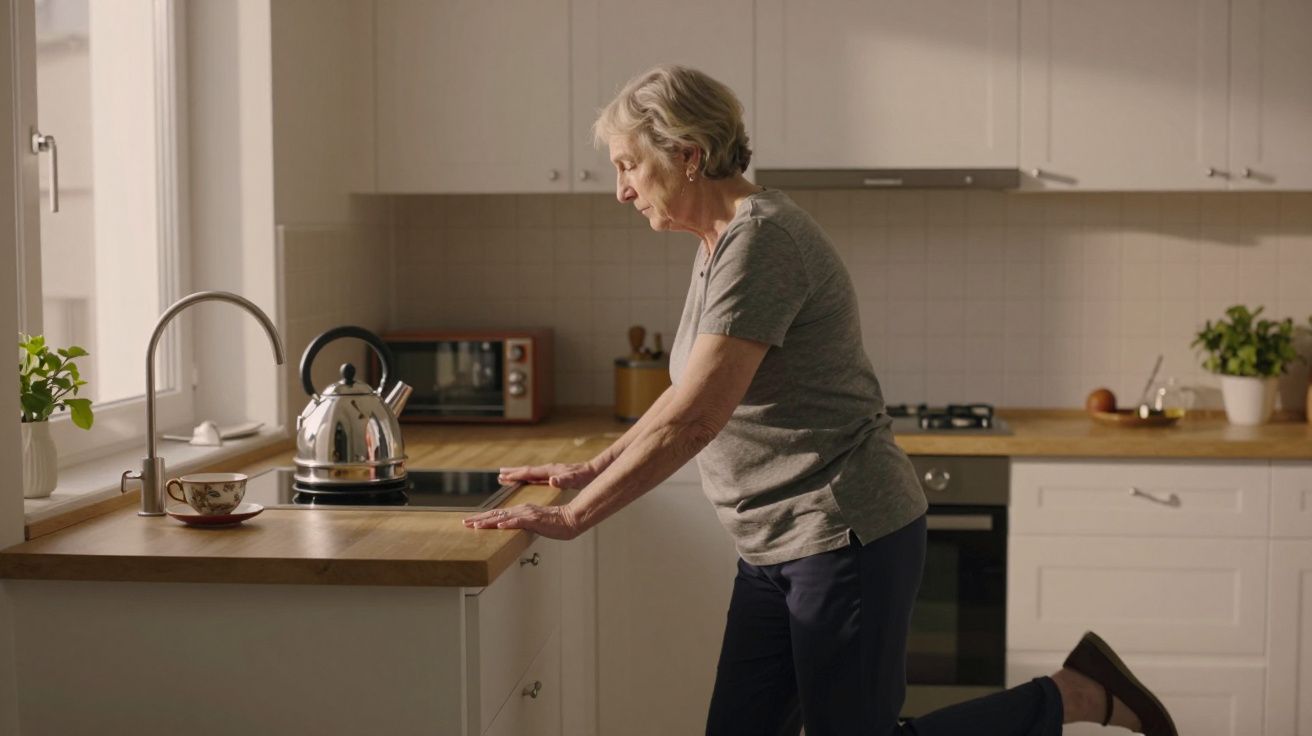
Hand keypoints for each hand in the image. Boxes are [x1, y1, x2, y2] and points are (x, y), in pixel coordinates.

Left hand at [462, 503, 582, 539]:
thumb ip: (523, 525)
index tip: (471, 522)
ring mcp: (527, 514)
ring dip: (488, 522)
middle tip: (465, 522)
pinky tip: (499, 526)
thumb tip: (512, 530)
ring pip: (503, 518)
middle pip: (496, 514)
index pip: (498, 515)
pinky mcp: (534, 520)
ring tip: (475, 525)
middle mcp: (521, 510)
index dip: (483, 518)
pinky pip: (518, 522)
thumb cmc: (555, 523)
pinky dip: (507, 524)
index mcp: (521, 511)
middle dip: (479, 519)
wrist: (571, 520)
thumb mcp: (534, 525)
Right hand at [498, 462, 597, 489]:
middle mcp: (548, 470)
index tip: (502, 476)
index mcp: (549, 471)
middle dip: (512, 473)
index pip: (529, 472)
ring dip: (518, 475)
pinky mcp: (553, 475)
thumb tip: (552, 480)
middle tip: (498, 475)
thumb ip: (563, 480)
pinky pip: (536, 477)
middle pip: (526, 471)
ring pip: (530, 473)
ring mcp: (550, 472)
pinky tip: (525, 481)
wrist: (592, 471)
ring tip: (507, 477)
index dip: (516, 475)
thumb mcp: (574, 479)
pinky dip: (527, 478)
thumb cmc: (583, 476)